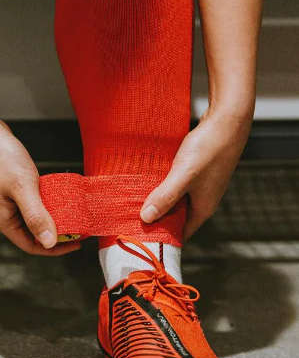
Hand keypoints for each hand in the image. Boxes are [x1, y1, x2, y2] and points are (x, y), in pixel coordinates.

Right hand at [0, 119, 81, 255]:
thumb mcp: (23, 187)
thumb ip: (36, 216)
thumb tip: (49, 243)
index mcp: (2, 219)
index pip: (30, 245)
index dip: (54, 248)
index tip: (75, 244)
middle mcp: (2, 214)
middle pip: (32, 233)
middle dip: (55, 233)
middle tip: (78, 228)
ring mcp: (4, 201)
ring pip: (32, 218)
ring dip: (51, 217)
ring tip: (71, 214)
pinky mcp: (8, 190)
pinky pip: (30, 204)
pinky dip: (44, 203)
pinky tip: (56, 196)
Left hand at [140, 107, 252, 240]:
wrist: (227, 120)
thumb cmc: (210, 148)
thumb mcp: (183, 175)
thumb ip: (165, 197)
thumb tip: (146, 218)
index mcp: (202, 208)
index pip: (180, 233)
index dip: (161, 237)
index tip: (139, 235)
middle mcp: (202, 200)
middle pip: (174, 217)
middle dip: (155, 217)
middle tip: (129, 217)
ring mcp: (200, 186)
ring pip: (174, 200)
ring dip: (157, 200)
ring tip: (133, 200)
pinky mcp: (196, 172)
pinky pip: (175, 185)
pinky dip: (162, 185)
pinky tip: (147, 180)